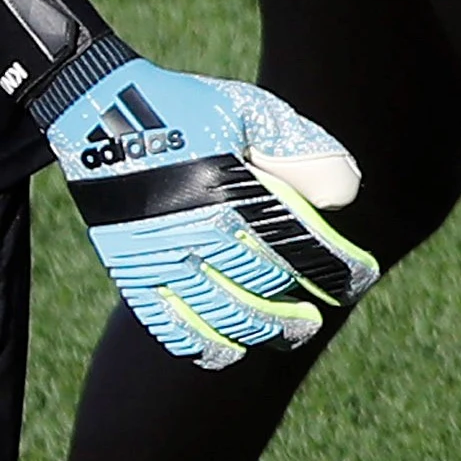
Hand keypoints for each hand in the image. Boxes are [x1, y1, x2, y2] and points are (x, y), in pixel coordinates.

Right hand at [42, 57, 383, 369]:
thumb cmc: (189, 110)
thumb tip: (342, 199)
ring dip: (260, 330)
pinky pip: (167, 320)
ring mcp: (160, 254)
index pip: (300, 243)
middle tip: (316, 316)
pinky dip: (198, 342)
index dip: (338, 268)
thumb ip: (301, 148)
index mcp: (231, 189)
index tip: (360, 279)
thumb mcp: (251, 111)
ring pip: (220, 312)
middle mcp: (195, 228)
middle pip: (263, 284)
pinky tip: (226, 350)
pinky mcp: (130, 267)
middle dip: (298, 306)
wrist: (100, 112)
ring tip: (290, 334)